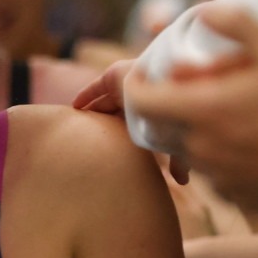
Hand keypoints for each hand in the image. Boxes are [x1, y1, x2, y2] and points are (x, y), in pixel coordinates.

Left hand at [73, 55, 190, 182]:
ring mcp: (125, 87)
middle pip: (114, 113)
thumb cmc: (175, 111)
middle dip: (103, 125)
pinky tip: (75, 106)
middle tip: (87, 142)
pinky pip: (95, 88)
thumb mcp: (175, 138)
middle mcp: (136, 100)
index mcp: (148, 113)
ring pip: (103, 101)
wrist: (170, 82)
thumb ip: (178, 161)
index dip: (121, 137)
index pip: (131, 126)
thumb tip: (183, 183)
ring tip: (76, 126)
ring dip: (92, 111)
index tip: (110, 153)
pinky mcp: (114, 75)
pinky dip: (85, 95)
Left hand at [123, 7, 257, 218]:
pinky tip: (253, 140)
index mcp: (202, 111)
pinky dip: (220, 152)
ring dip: (197, 128)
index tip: (151, 71)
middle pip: (160, 125)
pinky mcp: (237, 197)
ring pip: (187, 148)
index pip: (139, 100)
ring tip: (234, 109)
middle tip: (197, 86)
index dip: (137, 82)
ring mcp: (217, 177)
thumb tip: (204, 11)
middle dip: (169, 103)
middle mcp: (200, 148)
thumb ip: (237, 24)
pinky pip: (214, 170)